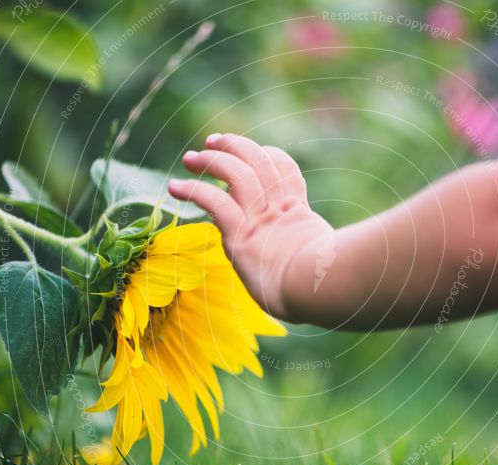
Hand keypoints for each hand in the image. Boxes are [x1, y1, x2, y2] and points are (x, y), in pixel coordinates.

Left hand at [168, 133, 333, 321]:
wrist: (320, 290)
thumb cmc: (322, 288)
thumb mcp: (320, 266)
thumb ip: (309, 261)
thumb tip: (318, 277)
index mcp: (298, 214)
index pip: (284, 172)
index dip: (268, 155)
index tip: (256, 151)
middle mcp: (277, 210)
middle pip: (258, 162)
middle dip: (235, 146)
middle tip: (214, 141)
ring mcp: (259, 219)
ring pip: (235, 173)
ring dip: (211, 161)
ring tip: (191, 158)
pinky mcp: (240, 232)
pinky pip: (213, 200)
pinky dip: (192, 190)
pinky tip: (175, 187)